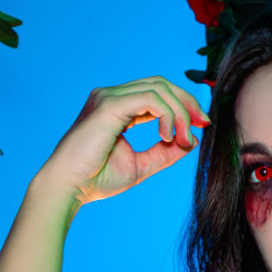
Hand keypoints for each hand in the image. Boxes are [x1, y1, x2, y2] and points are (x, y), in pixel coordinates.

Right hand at [36, 77, 208, 206]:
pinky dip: (167, 114)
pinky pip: (150, 99)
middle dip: (187, 102)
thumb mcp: (141, 165)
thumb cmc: (96, 179)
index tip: (201, 125)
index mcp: (118, 107)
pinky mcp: (109, 105)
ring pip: (158, 88)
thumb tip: (191, 140)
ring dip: (179, 112)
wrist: (69, 188)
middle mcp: (112, 96)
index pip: (157, 92)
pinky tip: (168, 135)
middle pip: (161, 83)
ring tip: (182, 138)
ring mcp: (109, 97)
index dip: (183, 104)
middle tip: (202, 125)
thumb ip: (165, 152)